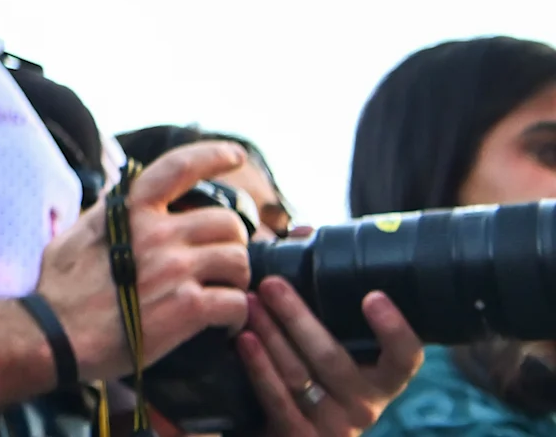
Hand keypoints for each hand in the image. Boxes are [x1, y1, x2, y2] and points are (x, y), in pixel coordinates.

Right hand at [29, 142, 258, 375]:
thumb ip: (107, 214)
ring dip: (236, 280)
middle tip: (220, 263)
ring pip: (239, 262)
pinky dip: (235, 316)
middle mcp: (156, 233)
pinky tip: (221, 325)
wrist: (55, 334)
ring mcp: (174, 268)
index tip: (234, 155)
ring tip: (221, 293)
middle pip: (227, 223)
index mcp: (129, 210)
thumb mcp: (77, 234)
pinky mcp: (187, 307)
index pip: (178, 168)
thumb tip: (119, 198)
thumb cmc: (60, 289)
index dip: (212, 155)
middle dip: (231, 244)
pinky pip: (237, 303)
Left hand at [230, 279, 418, 436]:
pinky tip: (245, 341)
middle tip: (271, 283)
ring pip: (301, 376)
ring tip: (248, 303)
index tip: (373, 296)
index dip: (395, 330)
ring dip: (272, 335)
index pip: (405, 357)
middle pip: (334, 360)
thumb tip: (302, 232)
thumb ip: (322, 292)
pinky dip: (259, 368)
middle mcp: (365, 404)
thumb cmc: (312, 372)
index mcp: (381, 377)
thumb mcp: (328, 341)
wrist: (286, 430)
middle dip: (299, 318)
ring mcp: (334, 425)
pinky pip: (278, 400)